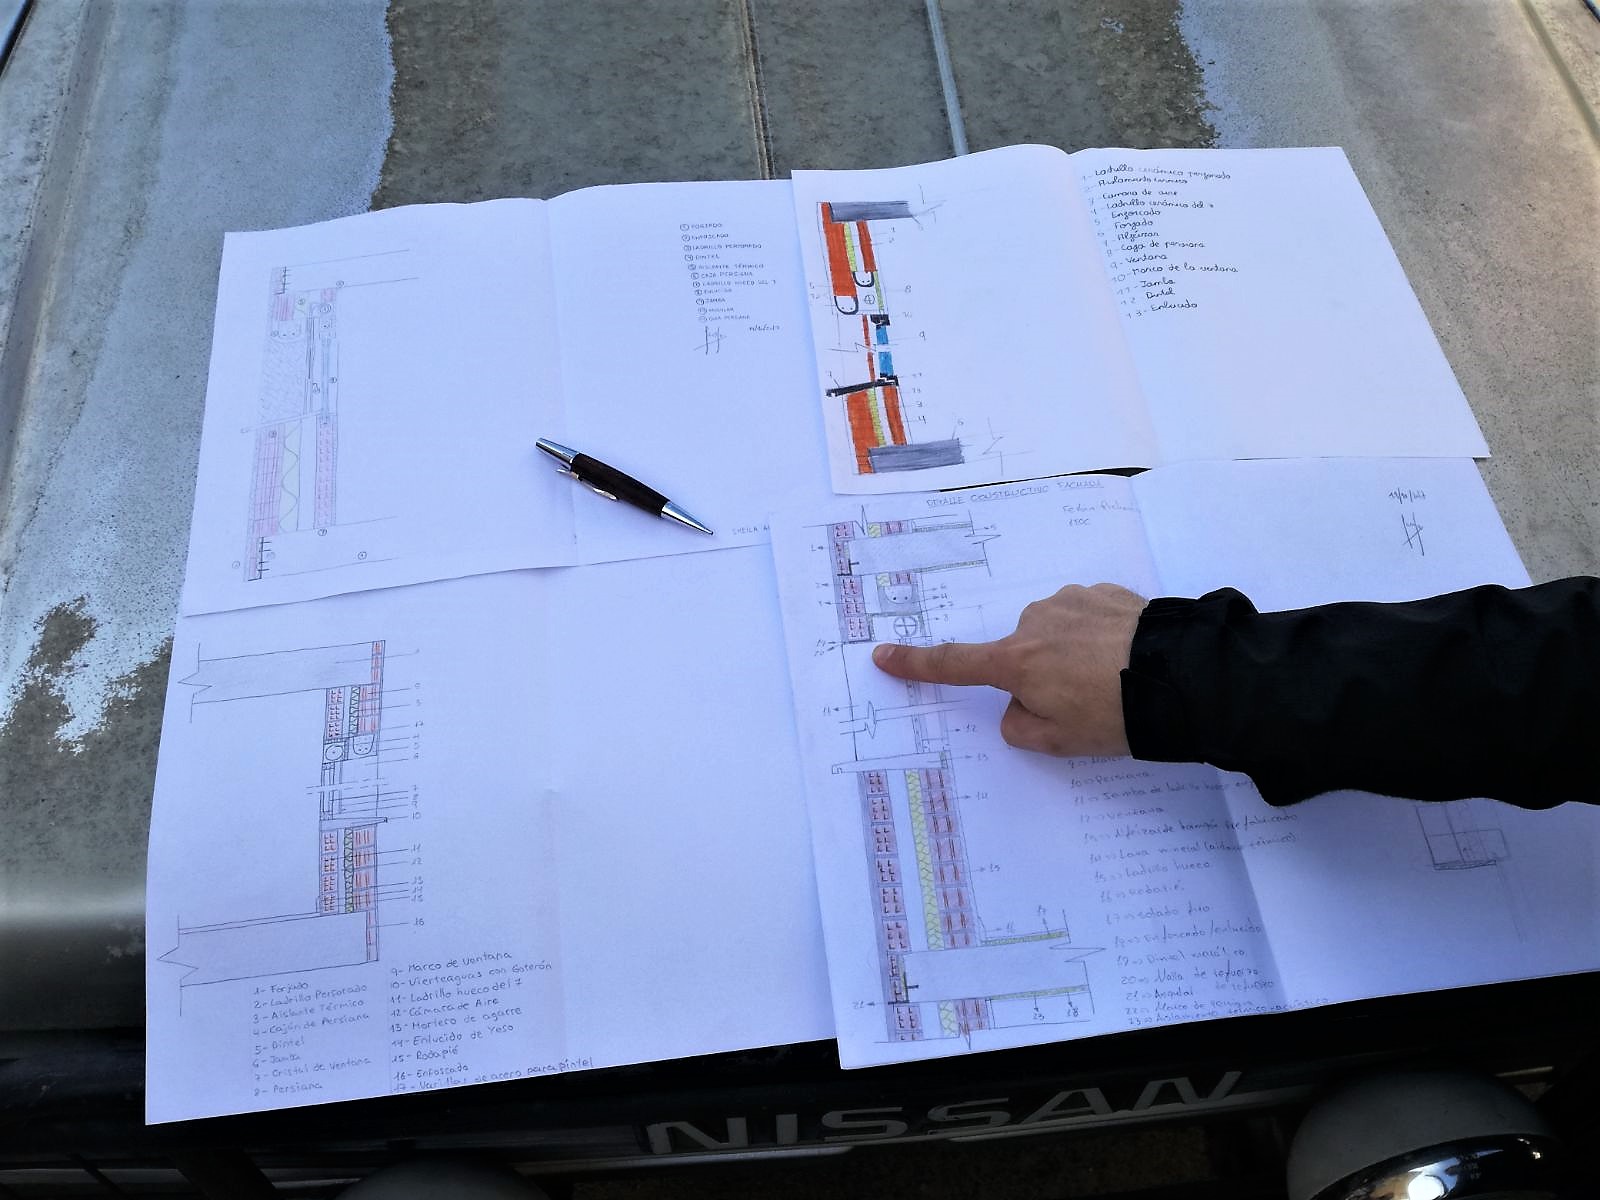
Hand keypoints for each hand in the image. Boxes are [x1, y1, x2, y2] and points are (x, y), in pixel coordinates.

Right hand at [871, 582, 1146, 756]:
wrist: (1182, 675)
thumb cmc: (1116, 714)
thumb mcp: (1060, 741)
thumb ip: (1021, 726)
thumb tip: (1018, 705)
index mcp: (1016, 662)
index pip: (954, 665)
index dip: (916, 664)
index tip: (882, 656)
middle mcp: (1035, 622)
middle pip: (1021, 657)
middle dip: (1041, 677)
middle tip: (1085, 705)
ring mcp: (1071, 601)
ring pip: (1057, 635)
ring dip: (1074, 655)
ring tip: (1116, 680)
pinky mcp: (1105, 592)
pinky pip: (1089, 619)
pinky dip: (1101, 638)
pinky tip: (1129, 656)